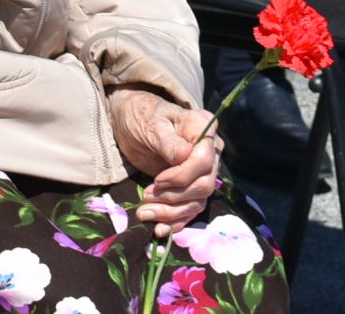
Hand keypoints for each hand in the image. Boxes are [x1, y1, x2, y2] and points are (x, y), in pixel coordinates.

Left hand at [107, 89, 222, 234]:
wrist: (134, 121)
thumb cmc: (143, 116)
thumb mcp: (151, 125)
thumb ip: (167, 141)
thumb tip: (184, 155)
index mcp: (202, 128)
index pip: (204, 160)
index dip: (182, 175)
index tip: (158, 180)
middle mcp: (210, 150)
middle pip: (204, 184)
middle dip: (174, 196)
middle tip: (146, 196)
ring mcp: (203, 170)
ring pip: (198, 201)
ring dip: (171, 212)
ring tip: (145, 214)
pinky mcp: (192, 185)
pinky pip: (191, 208)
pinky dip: (176, 220)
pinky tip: (160, 229)